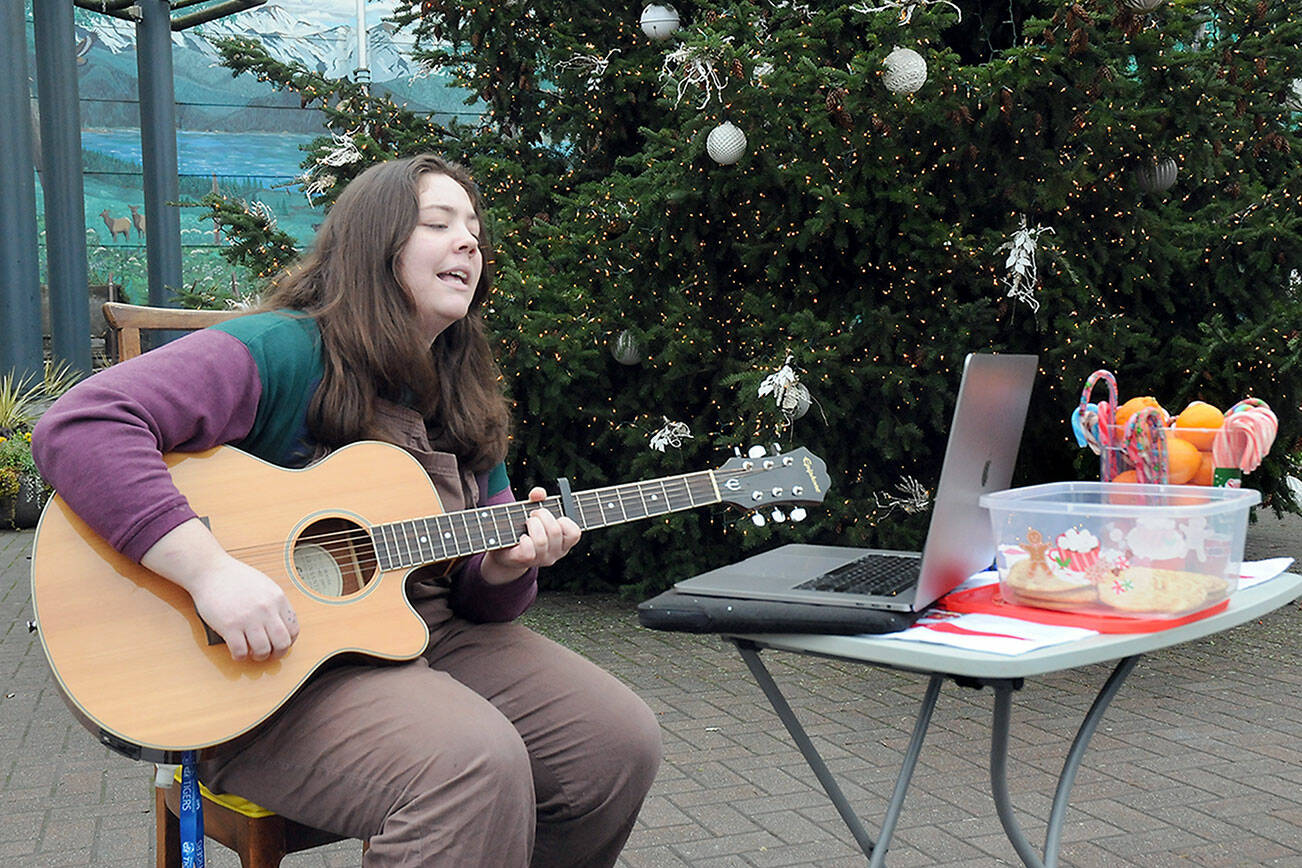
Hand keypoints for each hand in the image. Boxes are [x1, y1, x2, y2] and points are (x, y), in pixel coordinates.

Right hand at [185, 556, 299, 661]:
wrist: (210, 571)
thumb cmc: (235, 577)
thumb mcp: (265, 585)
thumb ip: (274, 604)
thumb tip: (281, 624)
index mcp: (277, 598)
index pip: (293, 629)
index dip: (289, 641)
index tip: (282, 644)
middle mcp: (266, 609)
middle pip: (282, 642)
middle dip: (278, 653)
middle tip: (270, 654)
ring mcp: (248, 618)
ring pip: (263, 650)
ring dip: (259, 657)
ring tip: (253, 653)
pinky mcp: (229, 626)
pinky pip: (240, 651)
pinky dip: (240, 656)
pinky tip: (238, 652)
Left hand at [481, 487, 581, 584]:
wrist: (506, 551)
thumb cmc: (525, 529)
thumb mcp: (534, 512)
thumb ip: (538, 499)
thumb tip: (539, 493)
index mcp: (563, 543)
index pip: (575, 533)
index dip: (564, 521)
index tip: (554, 516)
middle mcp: (555, 553)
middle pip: (555, 531)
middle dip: (542, 515)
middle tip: (533, 514)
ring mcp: (541, 559)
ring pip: (541, 540)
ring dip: (532, 525)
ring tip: (526, 523)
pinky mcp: (525, 561)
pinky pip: (528, 550)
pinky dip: (523, 539)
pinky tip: (520, 537)